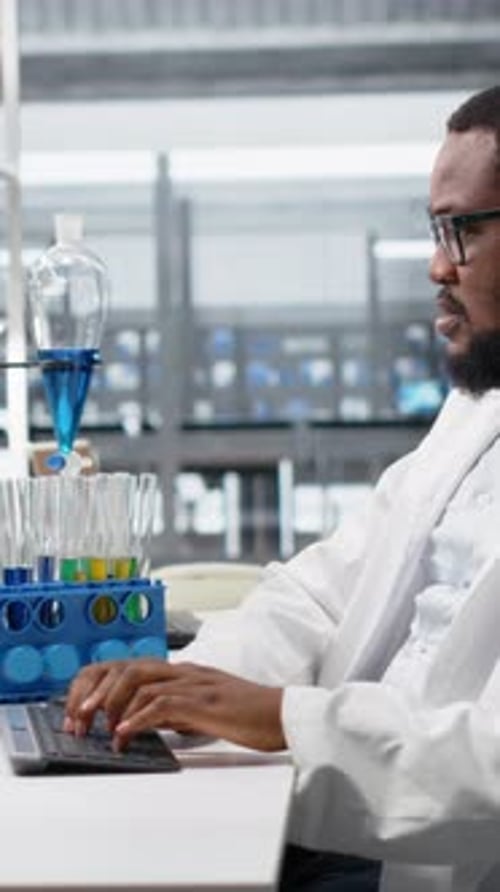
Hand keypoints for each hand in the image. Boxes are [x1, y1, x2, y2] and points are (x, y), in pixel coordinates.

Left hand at [64, 659, 285, 752]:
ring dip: (112, 706)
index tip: (81, 708)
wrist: (284, 714)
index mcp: (183, 671)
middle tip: (79, 720)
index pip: (129, 665)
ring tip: (98, 729)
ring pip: (140, 681)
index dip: (101, 683)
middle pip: (127, 667)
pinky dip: (138, 718)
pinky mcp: (205, 702)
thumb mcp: (203, 710)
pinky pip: (163, 703)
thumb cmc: (249, 714)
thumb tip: (145, 723)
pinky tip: (125, 735)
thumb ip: (175, 710)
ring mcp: (195, 683)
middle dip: (97, 692)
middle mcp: (184, 671)